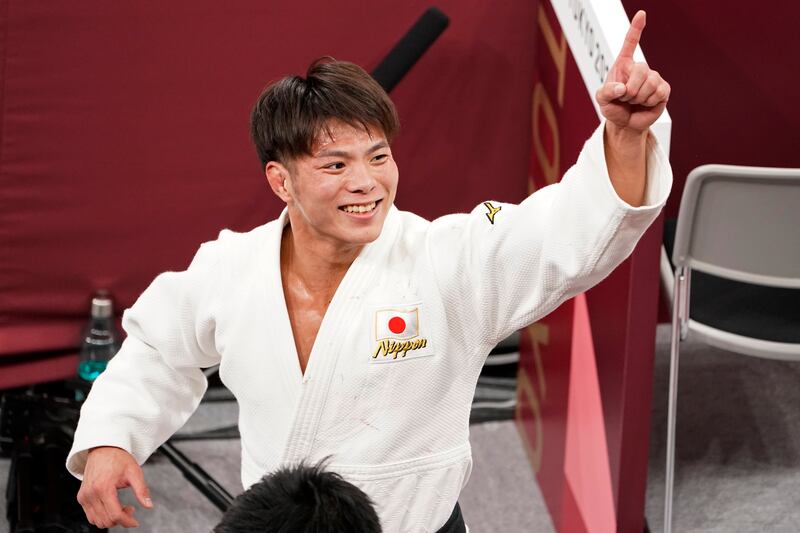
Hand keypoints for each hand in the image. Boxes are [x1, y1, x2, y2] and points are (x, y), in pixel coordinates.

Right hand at [77, 446, 152, 528]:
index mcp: (103, 488)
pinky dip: (102, 516)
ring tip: (122, 507)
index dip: (127, 521)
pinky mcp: (81, 497)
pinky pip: (90, 515)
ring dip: (111, 519)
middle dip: (120, 519)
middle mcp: (90, 493)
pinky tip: (112, 506)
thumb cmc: (118, 458)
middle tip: (130, 509)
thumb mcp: (134, 472)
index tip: (135, 521)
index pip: (115, 514)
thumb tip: (148, 505)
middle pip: (106, 520)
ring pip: (96, 521)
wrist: (103, 448)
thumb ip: (141, 490)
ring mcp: (84, 496)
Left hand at [596, 10, 670, 134]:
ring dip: (638, 98)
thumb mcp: (601, 100)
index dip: (636, 28)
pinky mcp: (663, 89)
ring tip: (634, 101)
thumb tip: (623, 88)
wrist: (625, 123)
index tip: (641, 13)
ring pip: (650, 83)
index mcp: (624, 64)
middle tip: (625, 98)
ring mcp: (653, 77)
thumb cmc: (613, 107)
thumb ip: (606, 92)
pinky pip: (658, 93)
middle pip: (641, 70)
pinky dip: (649, 102)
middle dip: (630, 90)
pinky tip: (646, 104)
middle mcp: (640, 68)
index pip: (630, 43)